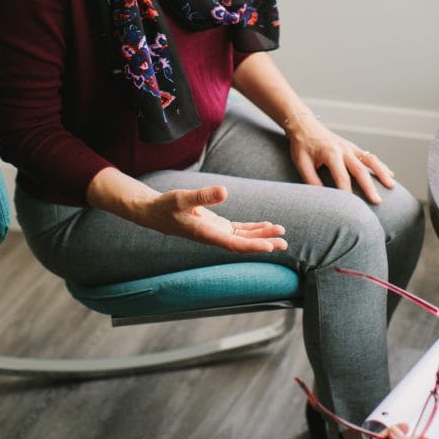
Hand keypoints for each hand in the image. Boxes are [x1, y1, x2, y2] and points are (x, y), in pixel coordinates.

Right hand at [143, 184, 287, 252]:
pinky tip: (266, 226)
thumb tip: (224, 191)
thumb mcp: (182, 198)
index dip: (253, 245)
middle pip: (243, 243)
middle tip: (284, 243)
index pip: (234, 243)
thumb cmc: (166, 206)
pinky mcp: (217, 226)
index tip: (270, 246)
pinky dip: (252, 229)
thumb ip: (203, 196)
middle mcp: (214, 236)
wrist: (155, 213)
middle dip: (264, 243)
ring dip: (261, 236)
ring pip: (243, 237)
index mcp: (206, 233)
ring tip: (281, 234)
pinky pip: (238, 230)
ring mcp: (216, 232)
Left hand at [284, 111, 394, 202]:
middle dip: (370, 187)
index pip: (342, 177)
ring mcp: (350, 147)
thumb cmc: (302, 144)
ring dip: (382, 173)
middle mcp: (343, 149)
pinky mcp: (352, 147)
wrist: (304, 125)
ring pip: (370, 160)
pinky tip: (389, 174)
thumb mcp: (301, 162)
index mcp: (330, 153)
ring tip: (392, 186)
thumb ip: (311, 179)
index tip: (353, 207)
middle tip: (378, 201)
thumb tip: (322, 197)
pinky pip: (369, 156)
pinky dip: (380, 165)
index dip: (347, 192)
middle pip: (360, 170)